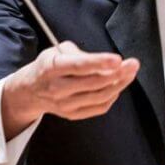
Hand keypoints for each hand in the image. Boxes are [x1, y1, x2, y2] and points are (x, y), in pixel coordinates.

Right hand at [1, 41, 139, 138]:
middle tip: (133, 64)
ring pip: (99, 96)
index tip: (117, 60)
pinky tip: (118, 86)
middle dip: (117, 73)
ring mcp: (64, 104)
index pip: (78, 66)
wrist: (30, 90)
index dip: (99, 63)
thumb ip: (80, 53)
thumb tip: (104, 61)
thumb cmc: (49, 66)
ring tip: (130, 73)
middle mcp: (57, 88)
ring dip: (119, 84)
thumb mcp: (57, 51)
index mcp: (52, 68)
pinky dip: (112, 96)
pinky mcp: (72, 114)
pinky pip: (98, 107)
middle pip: (93, 83)